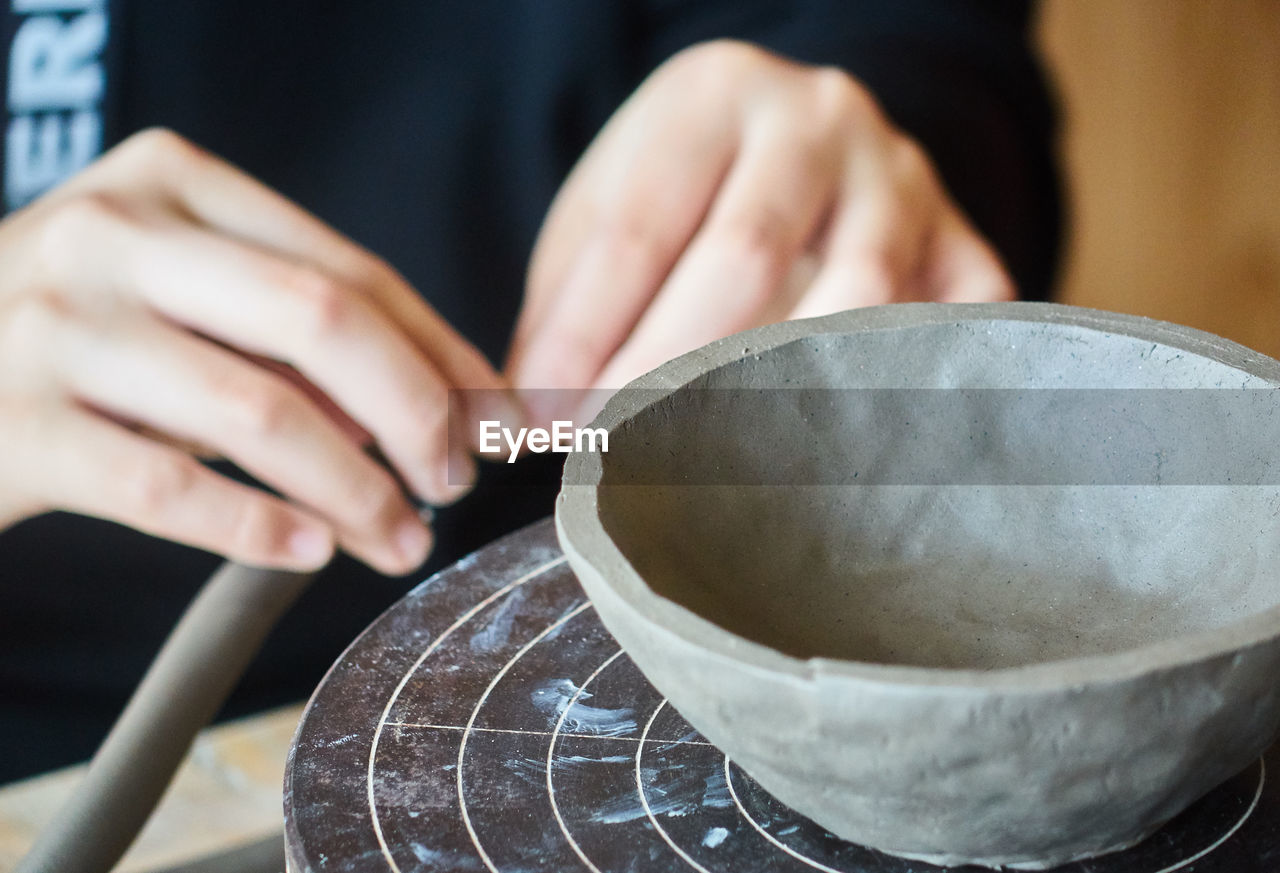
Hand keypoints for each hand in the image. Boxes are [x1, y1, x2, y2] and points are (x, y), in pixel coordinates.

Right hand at [0, 129, 513, 573]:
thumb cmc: (78, 331)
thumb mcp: (181, 294)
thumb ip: (291, 333)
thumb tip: (440, 404)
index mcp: (175, 182)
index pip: (351, 269)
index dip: (444, 352)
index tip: (499, 419)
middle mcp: (115, 234)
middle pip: (321, 321)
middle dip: (417, 412)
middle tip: (454, 480)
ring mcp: (56, 323)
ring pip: (257, 411)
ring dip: (354, 490)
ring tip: (398, 538)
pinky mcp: (15, 423)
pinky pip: (168, 487)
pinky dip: (257, 527)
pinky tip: (310, 551)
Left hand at [507, 40, 1013, 421]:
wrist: (803, 141)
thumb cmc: (689, 189)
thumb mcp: (612, 209)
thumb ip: (568, 303)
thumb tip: (529, 417)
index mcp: (711, 93)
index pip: (638, 228)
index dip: (584, 335)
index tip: (542, 419)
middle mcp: (818, 118)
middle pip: (745, 259)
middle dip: (666, 371)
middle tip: (615, 450)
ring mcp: (902, 178)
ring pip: (856, 294)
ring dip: (776, 390)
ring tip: (711, 457)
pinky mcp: (960, 240)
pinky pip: (952, 321)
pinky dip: (904, 383)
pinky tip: (846, 442)